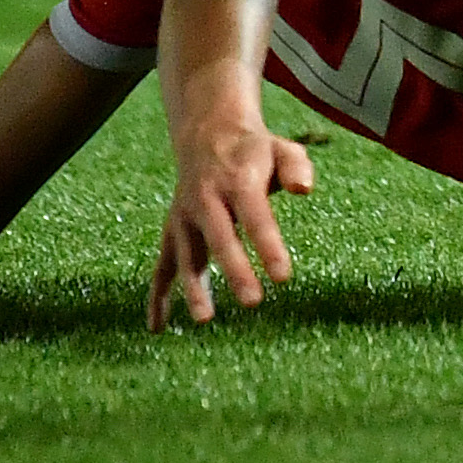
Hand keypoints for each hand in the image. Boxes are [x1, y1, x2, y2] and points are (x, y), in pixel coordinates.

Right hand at [148, 114, 314, 329]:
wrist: (207, 136)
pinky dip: (158, 297)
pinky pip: (162, 267)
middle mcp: (206, 199)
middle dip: (235, 271)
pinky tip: (158, 327)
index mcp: (238, 180)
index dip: (268, 246)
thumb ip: (296, 167)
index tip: (283, 277)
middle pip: (220, 238)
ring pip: (187, 256)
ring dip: (193, 288)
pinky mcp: (172, 233)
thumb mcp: (282, 148)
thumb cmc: (255, 152)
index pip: (255, 215)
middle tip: (253, 303)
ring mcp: (184, 217)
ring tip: (205, 319)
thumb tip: (305, 189)